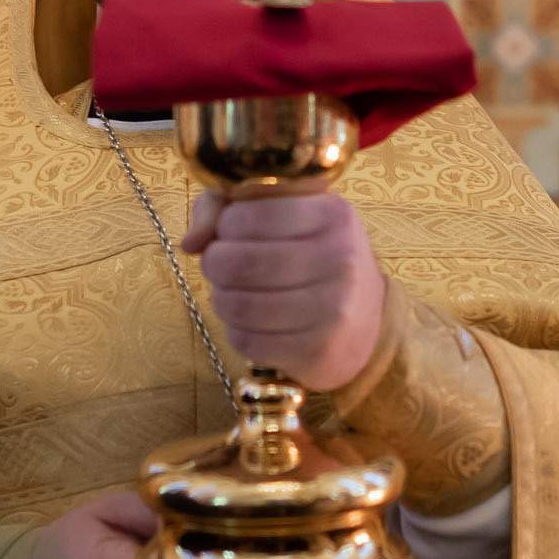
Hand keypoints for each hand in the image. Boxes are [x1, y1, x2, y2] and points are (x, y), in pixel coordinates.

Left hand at [181, 190, 386, 390]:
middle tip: (223, 267)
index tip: (231, 233)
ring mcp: (334, 309)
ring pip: (237, 305)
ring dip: (223, 301)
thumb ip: (227, 207)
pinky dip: (239, 333)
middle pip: (237, 263)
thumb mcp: (283, 215)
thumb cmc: (313, 256)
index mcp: (332, 214)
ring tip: (236, 295)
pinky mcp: (319, 352)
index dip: (224, 226)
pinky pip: (247, 343)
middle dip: (216, 265)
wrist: (366, 320)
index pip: (246, 216)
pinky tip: (255, 324)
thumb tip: (193, 242)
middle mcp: (340, 258)